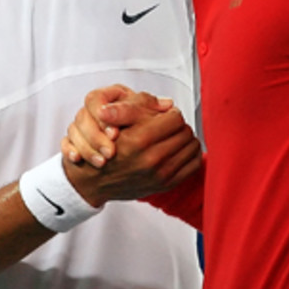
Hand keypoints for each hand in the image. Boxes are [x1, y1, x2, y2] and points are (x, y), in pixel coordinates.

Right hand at [61, 86, 201, 206]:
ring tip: (173, 136)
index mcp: (138, 140)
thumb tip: (168, 103)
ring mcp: (160, 174)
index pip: (174, 118)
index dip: (170, 113)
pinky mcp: (166, 185)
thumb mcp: (114, 122)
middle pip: (185, 131)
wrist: (94, 181)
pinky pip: (194, 164)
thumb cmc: (104, 149)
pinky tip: (179, 150)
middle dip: (178, 125)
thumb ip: (139, 107)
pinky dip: (190, 154)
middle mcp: (151, 159)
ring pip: (192, 146)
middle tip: (170, 125)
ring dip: (185, 139)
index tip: (165, 114)